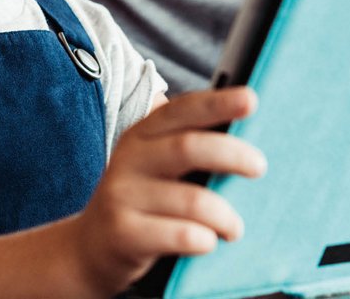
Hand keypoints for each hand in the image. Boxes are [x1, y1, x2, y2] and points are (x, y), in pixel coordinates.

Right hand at [72, 87, 266, 294]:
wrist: (90, 250)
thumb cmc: (143, 201)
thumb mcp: (156, 166)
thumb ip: (189, 147)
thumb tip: (247, 141)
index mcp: (143, 133)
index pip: (183, 110)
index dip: (218, 103)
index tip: (252, 100)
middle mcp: (130, 158)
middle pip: (189, 147)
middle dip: (232, 154)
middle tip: (260, 166)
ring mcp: (122, 196)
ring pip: (191, 200)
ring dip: (224, 215)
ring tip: (235, 227)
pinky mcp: (122, 233)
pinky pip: (176, 235)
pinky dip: (203, 238)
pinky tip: (209, 242)